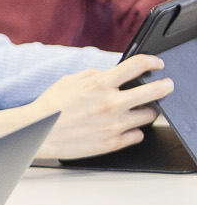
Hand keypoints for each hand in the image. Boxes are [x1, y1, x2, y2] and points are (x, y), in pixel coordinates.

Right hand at [30, 54, 170, 159]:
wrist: (37, 133)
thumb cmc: (50, 107)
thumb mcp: (69, 81)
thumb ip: (94, 75)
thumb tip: (111, 73)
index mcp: (99, 84)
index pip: (137, 66)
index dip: (152, 62)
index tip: (157, 64)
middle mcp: (110, 103)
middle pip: (155, 91)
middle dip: (165, 86)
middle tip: (166, 85)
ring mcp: (114, 125)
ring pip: (149, 116)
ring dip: (146, 111)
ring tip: (136, 110)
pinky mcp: (113, 143)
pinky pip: (138, 135)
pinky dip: (133, 130)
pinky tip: (123, 127)